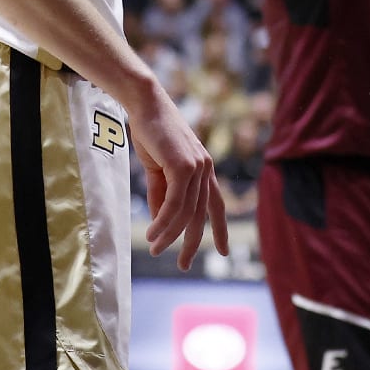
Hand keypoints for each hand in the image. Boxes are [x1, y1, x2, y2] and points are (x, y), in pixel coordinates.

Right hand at [126, 78, 229, 270]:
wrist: (145, 104)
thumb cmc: (150, 133)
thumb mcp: (157, 169)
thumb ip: (161, 194)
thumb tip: (160, 222)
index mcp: (204, 169)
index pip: (217, 204)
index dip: (221, 229)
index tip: (224, 251)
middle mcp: (206, 169)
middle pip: (202, 215)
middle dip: (193, 242)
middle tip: (184, 264)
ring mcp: (197, 167)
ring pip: (185, 212)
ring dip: (169, 234)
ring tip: (155, 248)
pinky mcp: (184, 166)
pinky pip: (174, 203)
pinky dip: (163, 222)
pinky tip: (152, 234)